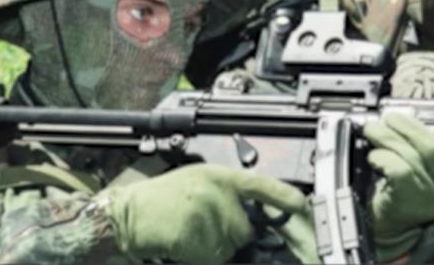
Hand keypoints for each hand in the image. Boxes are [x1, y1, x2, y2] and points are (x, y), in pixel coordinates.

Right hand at [96, 164, 307, 263]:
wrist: (129, 213)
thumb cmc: (160, 199)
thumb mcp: (196, 183)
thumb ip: (226, 193)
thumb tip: (250, 217)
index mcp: (219, 176)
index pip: (263, 185)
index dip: (286, 197)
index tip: (303, 206)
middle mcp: (217, 191)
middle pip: (246, 229)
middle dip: (230, 235)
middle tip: (201, 225)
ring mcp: (208, 213)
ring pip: (231, 246)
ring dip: (215, 248)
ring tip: (189, 232)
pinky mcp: (197, 234)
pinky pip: (215, 257)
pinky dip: (202, 257)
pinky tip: (184, 243)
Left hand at [364, 113, 433, 260]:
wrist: (396, 223)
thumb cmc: (416, 187)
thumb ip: (432, 146)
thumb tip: (410, 120)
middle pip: (432, 147)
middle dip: (407, 126)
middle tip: (390, 119)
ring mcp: (429, 196)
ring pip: (408, 154)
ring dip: (386, 136)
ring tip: (373, 130)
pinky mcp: (405, 198)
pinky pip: (395, 167)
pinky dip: (381, 156)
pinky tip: (374, 156)